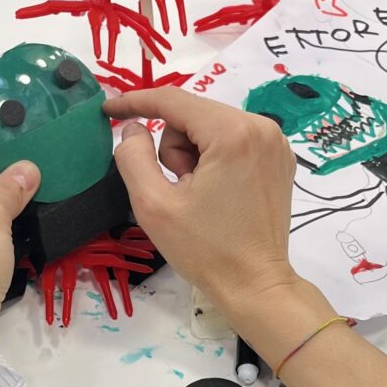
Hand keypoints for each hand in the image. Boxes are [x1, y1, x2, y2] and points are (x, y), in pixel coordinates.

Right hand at [103, 88, 333, 345]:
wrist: (256, 285)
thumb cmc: (205, 249)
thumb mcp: (153, 205)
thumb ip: (133, 157)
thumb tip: (134, 128)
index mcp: (232, 133)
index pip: (173, 101)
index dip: (135, 102)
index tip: (108, 111)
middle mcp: (260, 126)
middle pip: (192, 115)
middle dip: (174, 147)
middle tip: (179, 188)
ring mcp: (275, 141)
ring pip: (209, 126)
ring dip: (193, 155)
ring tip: (198, 194)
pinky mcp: (279, 157)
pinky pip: (231, 138)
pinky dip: (213, 157)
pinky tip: (215, 191)